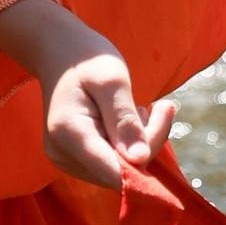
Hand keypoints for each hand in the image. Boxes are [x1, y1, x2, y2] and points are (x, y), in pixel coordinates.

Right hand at [0, 0, 170, 190]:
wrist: (60, 52)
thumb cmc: (88, 59)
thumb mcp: (112, 81)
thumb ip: (125, 121)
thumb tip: (141, 159)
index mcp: (69, 134)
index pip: (116, 172)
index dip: (147, 155)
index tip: (164, 112)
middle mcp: (63, 154)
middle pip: (120, 172)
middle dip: (147, 143)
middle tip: (159, 106)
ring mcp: (66, 160)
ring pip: (120, 170)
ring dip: (139, 143)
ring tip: (137, 108)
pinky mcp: (74, 160)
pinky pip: (112, 163)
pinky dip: (128, 145)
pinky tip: (126, 120)